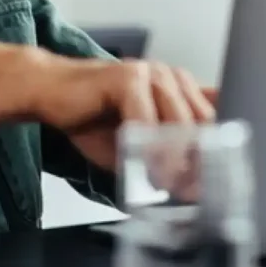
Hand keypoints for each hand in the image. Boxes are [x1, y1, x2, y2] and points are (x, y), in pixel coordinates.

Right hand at [27, 56, 215, 172]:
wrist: (48, 92)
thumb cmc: (91, 118)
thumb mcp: (137, 145)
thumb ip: (165, 158)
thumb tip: (194, 188)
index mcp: (180, 89)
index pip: (215, 120)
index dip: (217, 153)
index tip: (211, 185)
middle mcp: (171, 77)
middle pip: (204, 123)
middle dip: (198, 162)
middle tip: (188, 193)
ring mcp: (151, 73)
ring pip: (179, 122)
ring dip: (174, 160)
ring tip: (165, 185)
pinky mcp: (127, 77)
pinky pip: (147, 119)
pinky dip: (146, 148)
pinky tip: (141, 167)